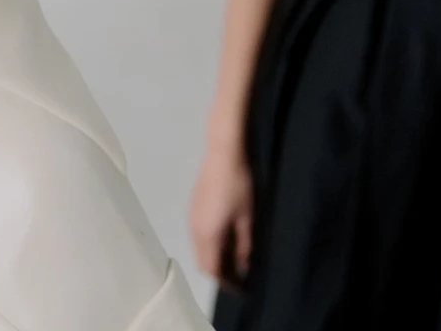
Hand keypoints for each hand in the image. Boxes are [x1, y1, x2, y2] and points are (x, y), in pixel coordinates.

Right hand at [188, 144, 254, 289]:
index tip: (242, 289)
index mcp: (208, 235)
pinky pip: (198, 236)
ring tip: (235, 259)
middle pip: (203, 262)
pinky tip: (226, 239)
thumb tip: (243, 266)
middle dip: (219, 274)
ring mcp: (191, 217)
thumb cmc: (239, 184)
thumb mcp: (248, 218)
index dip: (227, 283)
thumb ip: (244, 246)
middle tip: (239, 277)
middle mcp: (195, 229)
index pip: (213, 270)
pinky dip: (210, 246)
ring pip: (199, 249)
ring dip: (214, 259)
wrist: (223, 151)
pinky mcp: (193, 207)